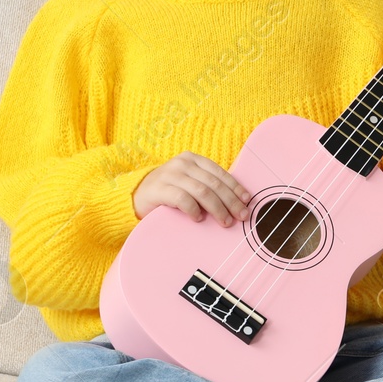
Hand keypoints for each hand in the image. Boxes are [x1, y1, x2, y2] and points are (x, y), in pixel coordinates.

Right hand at [132, 151, 251, 225]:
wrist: (135, 195)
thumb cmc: (168, 191)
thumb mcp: (189, 183)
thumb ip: (207, 186)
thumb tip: (237, 201)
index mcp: (193, 159)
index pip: (220, 173)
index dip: (235, 187)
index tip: (247, 201)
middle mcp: (182, 164)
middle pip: (214, 184)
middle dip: (231, 201)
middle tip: (241, 216)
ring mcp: (170, 175)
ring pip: (202, 192)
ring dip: (217, 208)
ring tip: (225, 221)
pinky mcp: (159, 189)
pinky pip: (182, 199)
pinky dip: (194, 209)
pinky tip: (198, 218)